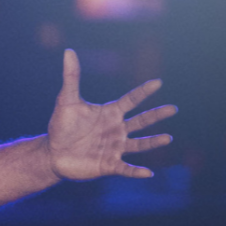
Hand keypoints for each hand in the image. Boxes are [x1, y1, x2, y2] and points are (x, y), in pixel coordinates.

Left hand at [47, 49, 176, 181]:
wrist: (52, 153)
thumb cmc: (61, 127)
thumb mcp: (66, 101)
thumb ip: (71, 77)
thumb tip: (68, 51)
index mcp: (110, 113)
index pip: (131, 100)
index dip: (143, 92)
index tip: (158, 82)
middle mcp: (116, 129)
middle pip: (141, 121)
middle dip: (156, 115)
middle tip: (173, 109)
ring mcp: (114, 147)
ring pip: (138, 144)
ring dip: (152, 142)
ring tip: (167, 138)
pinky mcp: (108, 165)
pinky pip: (125, 169)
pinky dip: (136, 172)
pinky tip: (148, 173)